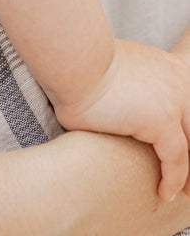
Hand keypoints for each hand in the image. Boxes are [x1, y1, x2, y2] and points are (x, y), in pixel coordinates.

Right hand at [53, 39, 189, 202]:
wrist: (73, 59)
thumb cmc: (83, 66)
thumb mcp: (120, 71)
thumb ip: (136, 87)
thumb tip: (127, 107)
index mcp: (169, 67)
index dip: (188, 127)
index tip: (185, 146)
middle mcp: (178, 81)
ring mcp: (173, 99)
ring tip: (186, 192)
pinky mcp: (162, 120)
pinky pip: (176, 160)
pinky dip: (173, 181)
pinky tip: (164, 193)